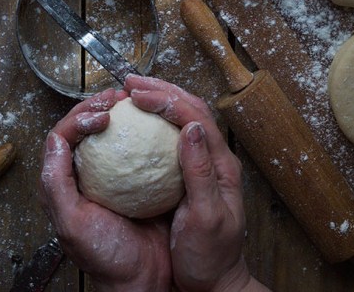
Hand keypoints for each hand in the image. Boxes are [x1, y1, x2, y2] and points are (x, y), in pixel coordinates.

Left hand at [39, 87, 171, 291]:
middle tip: (116, 99)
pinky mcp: (137, 178)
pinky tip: (154, 123)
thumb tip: (54, 140)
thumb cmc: (106, 259)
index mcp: (64, 183)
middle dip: (96, 106)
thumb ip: (56, 185)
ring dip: (119, 112)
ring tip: (132, 101)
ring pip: (110, 133)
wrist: (144, 281)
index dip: (78, 118)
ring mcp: (112, 175)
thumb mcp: (73, 225)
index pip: (63, 137)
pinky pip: (138, 147)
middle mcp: (86, 175)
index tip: (101, 116)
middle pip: (83, 127)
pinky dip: (143, 130)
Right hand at [125, 75, 257, 291]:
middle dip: (161, 89)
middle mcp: (215, 158)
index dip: (167, 100)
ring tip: (133, 92)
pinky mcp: (190, 174)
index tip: (139, 95)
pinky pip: (173, 136)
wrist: (214, 285)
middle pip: (191, 109)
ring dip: (160, 99)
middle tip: (131, 82)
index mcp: (222, 165)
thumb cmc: (211, 258)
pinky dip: (156, 120)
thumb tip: (192, 127)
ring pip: (184, 117)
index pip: (196, 118)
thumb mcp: (207, 218)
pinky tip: (138, 122)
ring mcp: (204, 164)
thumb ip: (200, 172)